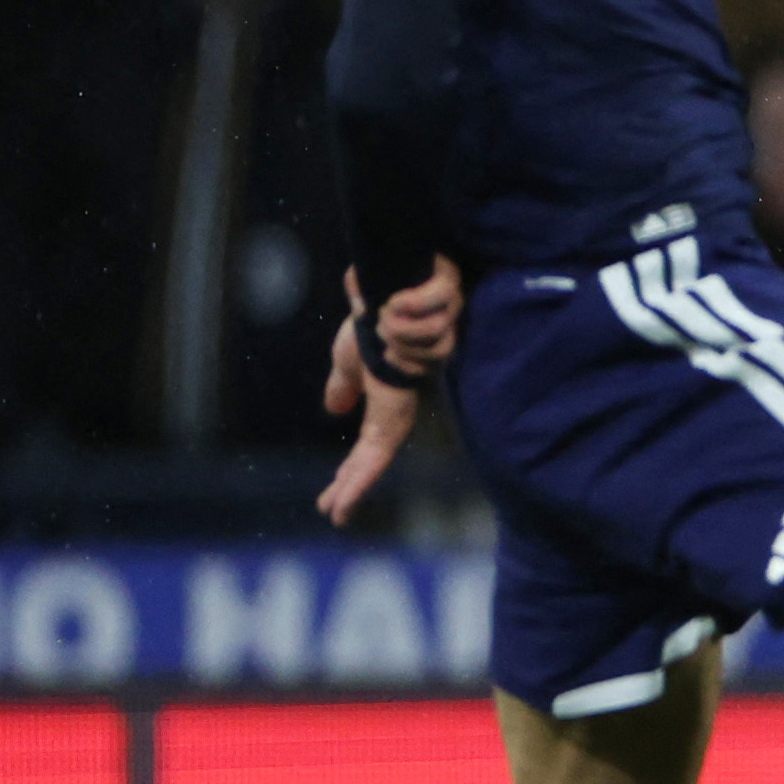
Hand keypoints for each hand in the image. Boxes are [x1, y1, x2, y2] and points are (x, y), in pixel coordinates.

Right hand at [318, 258, 461, 528]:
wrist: (398, 271)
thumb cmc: (373, 314)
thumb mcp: (350, 355)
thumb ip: (346, 384)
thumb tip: (336, 409)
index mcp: (393, 395)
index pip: (373, 447)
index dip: (356, 478)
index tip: (334, 512)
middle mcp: (419, 382)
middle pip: (386, 440)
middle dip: (358, 477)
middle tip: (334, 511)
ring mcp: (439, 354)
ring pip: (413, 353)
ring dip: (394, 327)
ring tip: (390, 312)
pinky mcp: (449, 320)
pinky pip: (421, 320)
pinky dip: (408, 302)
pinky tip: (406, 296)